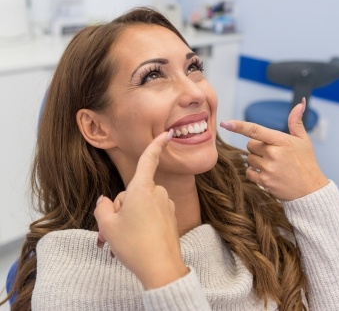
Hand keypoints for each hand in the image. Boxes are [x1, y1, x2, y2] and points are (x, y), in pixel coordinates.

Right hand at [94, 130, 187, 288]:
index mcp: (142, 189)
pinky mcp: (171, 218)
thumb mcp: (107, 225)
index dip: (157, 144)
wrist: (161, 269)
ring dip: (132, 217)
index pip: (149, 159)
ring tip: (125, 238)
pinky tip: (138, 240)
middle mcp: (157, 193)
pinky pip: (153, 214)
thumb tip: (107, 201)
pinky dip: (143, 223)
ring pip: (143, 204)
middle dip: (123, 207)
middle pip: (134, 192)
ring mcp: (166, 206)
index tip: (167, 133)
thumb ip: (103, 207)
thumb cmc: (133, 244)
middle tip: (115, 230)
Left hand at [220, 99, 327, 200]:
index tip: (225, 123)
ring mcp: (268, 168)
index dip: (239, 126)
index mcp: (281, 141)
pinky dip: (254, 173)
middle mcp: (273, 153)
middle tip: (274, 155)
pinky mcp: (264, 181)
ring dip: (257, 161)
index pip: (255, 130)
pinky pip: (249, 172)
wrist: (310, 190)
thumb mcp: (304, 140)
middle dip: (258, 148)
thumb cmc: (306, 163)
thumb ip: (296, 122)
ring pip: (249, 158)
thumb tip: (300, 103)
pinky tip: (268, 174)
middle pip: (250, 145)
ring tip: (273, 165)